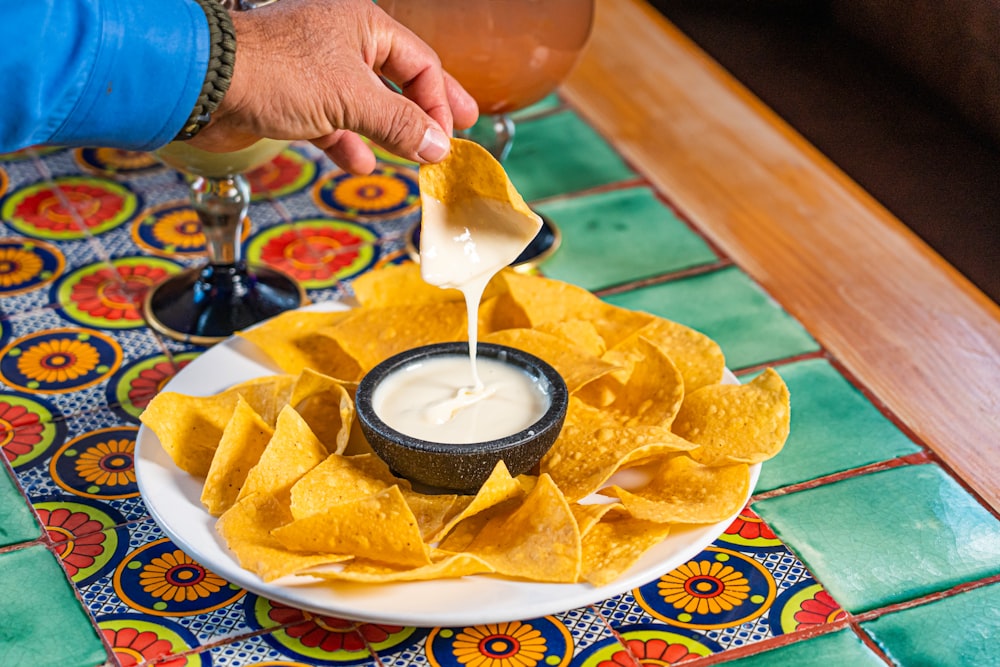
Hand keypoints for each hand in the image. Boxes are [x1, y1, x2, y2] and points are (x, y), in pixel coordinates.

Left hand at [187, 0, 478, 173]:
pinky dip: (349, 143)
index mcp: (361, 23)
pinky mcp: (293, 98)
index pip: (420, 63)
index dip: (439, 102)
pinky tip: (359, 163)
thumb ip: (401, 124)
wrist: (204, 86)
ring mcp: (316, 70)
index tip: (448, 138)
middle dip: (422, 114)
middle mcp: (341, 41)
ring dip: (385, 134)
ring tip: (406, 158)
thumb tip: (439, 146)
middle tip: (452, 133)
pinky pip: (334, 122)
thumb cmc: (275, 72)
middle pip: (396, 81)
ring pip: (365, 104)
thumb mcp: (352, 98)